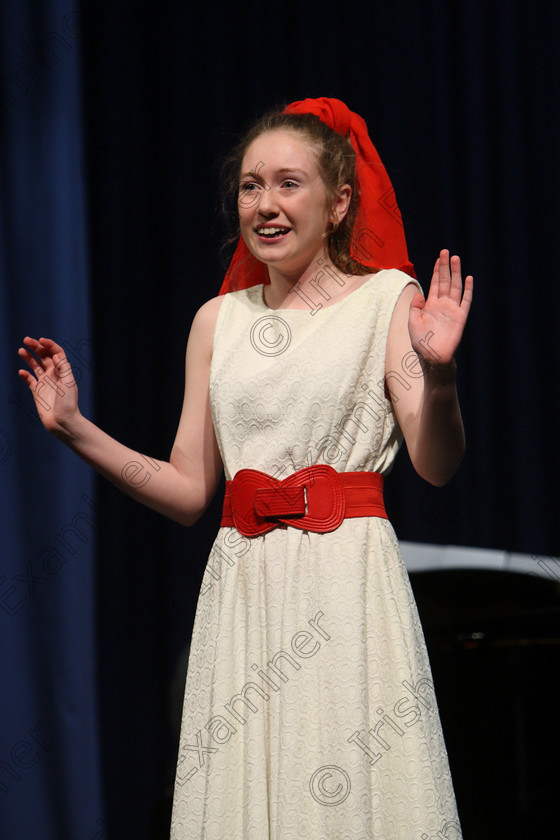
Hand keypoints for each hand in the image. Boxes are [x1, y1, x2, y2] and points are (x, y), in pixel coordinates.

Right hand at [17, 337, 80, 435]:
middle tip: (26, 340)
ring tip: (21, 350)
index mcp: (63, 371)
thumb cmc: (68, 404)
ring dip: (28, 357)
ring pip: (35, 366)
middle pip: (44, 357)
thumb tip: (56, 355)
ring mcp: (45, 383)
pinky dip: (25, 375)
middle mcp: (54, 375)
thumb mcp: (68, 383)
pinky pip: (29, 380)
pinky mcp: (37, 392)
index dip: (49, 345)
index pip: (56, 353)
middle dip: (36, 347)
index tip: (40, 340)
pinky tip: (22, 372)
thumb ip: (63, 368)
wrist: (63, 422)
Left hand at [407, 249, 472, 367]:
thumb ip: (415, 307)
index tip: (439, 258)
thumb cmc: (420, 342)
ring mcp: (452, 310)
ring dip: (456, 273)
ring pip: (455, 287)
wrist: (432, 357)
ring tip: (456, 259)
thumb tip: (418, 294)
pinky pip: (465, 301)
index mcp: (430, 305)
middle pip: (445, 281)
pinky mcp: (460, 317)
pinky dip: (467, 290)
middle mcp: (442, 304)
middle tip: (446, 252)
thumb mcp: (412, 322)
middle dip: (445, 266)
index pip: (435, 284)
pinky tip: (469, 279)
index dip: (437, 271)